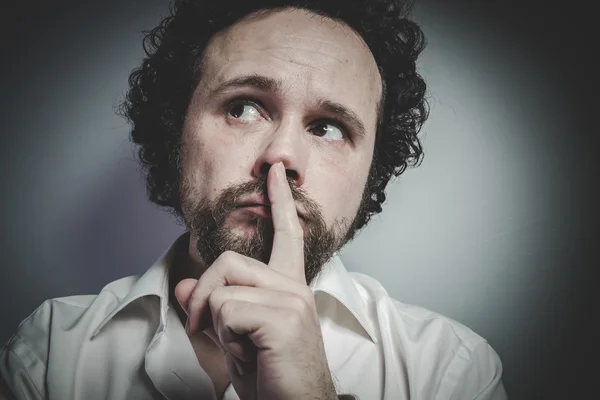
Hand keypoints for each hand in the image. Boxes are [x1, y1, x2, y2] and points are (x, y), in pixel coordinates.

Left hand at [175, 162, 337, 399]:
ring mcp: (291, 299)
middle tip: (200, 327)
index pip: (287, 233)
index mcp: (289, 286)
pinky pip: (225, 309)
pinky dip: (222, 335)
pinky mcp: (283, 316)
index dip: (280, 201)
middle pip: (228, 260)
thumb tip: (185, 283)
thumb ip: (213, 305)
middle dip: (202, 294)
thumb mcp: (234, 336)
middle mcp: (294, 286)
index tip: (275, 172)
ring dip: (215, 322)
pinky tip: (247, 353)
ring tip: (239, 346)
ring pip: (222, 286)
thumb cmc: (271, 375)